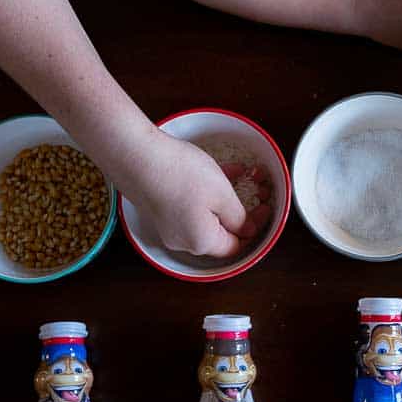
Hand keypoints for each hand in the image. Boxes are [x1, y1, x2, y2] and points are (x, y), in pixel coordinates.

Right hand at [131, 131, 264, 257]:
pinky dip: (206, 193)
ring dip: (224, 198)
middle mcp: (185, 241)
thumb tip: (248, 231)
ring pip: (207, 215)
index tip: (266, 205)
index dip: (255, 226)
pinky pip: (191, 206)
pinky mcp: (160, 209)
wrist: (135, 156)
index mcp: (203, 242)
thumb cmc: (181, 176)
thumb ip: (239, 217)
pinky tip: (215, 170)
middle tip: (254, 187)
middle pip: (221, 232)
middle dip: (241, 210)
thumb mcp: (222, 194)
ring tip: (238, 174)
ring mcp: (169, 226)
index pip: (237, 245)